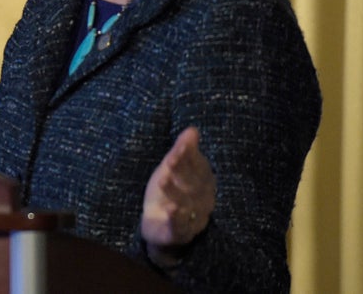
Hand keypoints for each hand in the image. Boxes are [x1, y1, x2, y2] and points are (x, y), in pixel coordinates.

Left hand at [141, 127, 216, 267]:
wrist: (159, 226)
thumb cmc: (168, 192)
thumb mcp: (171, 170)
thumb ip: (182, 152)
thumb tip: (192, 129)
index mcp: (203, 184)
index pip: (200, 169)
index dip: (190, 159)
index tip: (178, 148)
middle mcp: (202, 201)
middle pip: (194, 186)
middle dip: (182, 173)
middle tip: (170, 161)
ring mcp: (193, 219)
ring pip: (185, 205)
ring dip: (174, 193)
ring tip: (162, 181)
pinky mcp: (179, 233)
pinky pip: (180, 227)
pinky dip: (176, 219)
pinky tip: (169, 210)